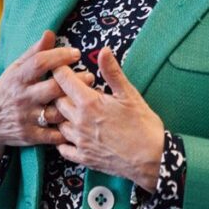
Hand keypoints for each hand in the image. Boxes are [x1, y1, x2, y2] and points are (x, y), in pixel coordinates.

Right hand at [0, 31, 94, 159]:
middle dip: (75, 81)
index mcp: (18, 78)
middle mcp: (22, 97)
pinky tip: (79, 121)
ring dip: (75, 106)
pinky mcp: (30, 136)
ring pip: (56, 113)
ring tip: (88, 97)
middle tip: (90, 76)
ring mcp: (26, 118)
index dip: (60, 56)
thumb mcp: (16, 69)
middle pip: (53, 88)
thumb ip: (35, 53)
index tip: (76, 53)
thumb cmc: (8, 89)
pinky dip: (67, 130)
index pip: (40, 63)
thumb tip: (50, 33)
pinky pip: (53, 135)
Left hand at [52, 47, 164, 191]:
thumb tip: (103, 50)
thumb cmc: (143, 124)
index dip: (60, 70)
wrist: (152, 159)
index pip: (63, 80)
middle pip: (56, 101)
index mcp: (89, 102)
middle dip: (60, 92)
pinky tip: (71, 134)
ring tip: (73, 110)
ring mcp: (79, 141)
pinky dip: (63, 140)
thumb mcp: (129, 94)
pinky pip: (62, 148)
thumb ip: (112, 72)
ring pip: (57, 123)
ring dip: (62, 115)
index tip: (62, 66)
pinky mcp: (83, 158)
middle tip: (71, 88)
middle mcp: (79, 121)